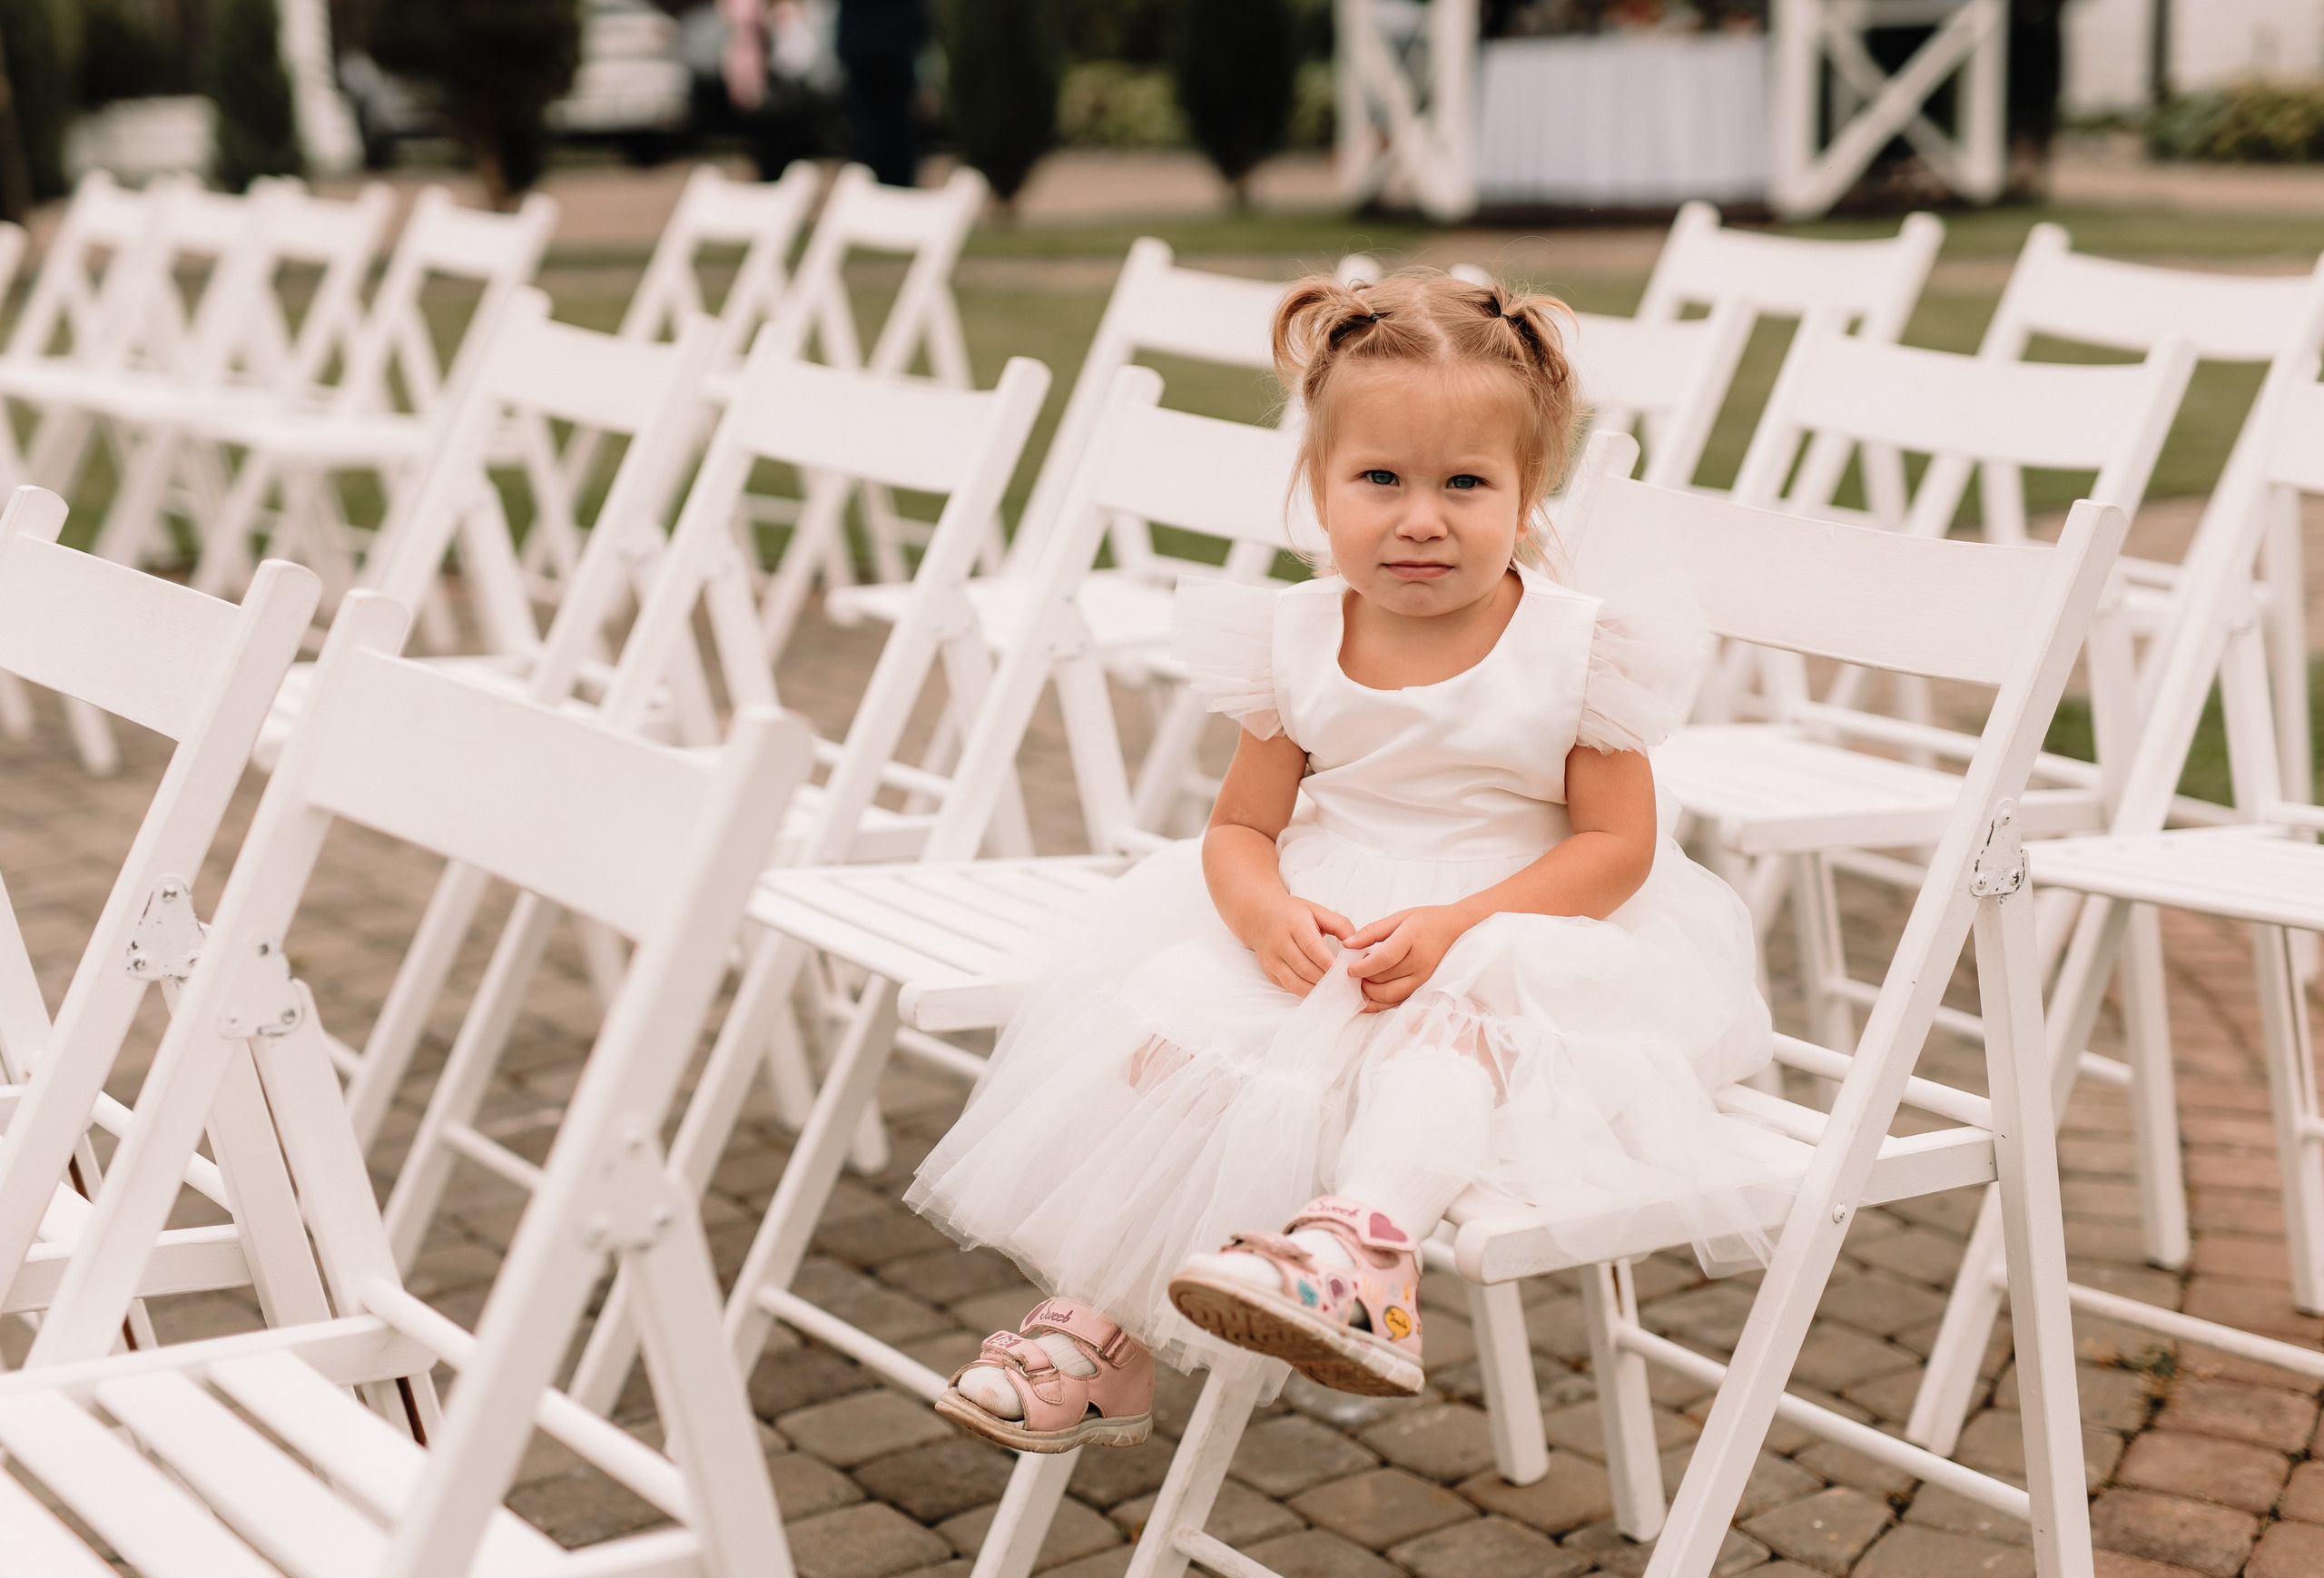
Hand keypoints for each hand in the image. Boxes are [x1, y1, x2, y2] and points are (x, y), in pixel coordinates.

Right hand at [1244, 896, 1355, 995]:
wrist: (1259, 916)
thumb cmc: (1293, 914)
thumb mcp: (1317, 911)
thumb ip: (1340, 925)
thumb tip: (1356, 946)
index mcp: (1294, 924)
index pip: (1312, 947)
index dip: (1329, 963)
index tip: (1345, 972)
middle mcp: (1279, 942)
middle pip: (1305, 968)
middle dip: (1327, 980)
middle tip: (1346, 986)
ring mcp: (1272, 959)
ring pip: (1295, 982)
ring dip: (1317, 989)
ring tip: (1336, 992)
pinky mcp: (1269, 971)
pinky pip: (1289, 987)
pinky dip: (1306, 992)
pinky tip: (1320, 992)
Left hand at [1343, 905, 1472, 1012]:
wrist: (1453, 928)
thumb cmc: (1424, 920)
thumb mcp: (1398, 917)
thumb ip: (1372, 931)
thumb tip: (1347, 944)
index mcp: (1412, 938)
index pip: (1385, 958)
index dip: (1364, 967)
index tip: (1348, 968)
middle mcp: (1419, 961)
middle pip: (1385, 979)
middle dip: (1363, 980)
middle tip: (1351, 973)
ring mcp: (1422, 977)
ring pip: (1390, 994)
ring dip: (1370, 993)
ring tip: (1358, 983)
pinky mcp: (1422, 986)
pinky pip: (1399, 1001)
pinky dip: (1381, 1003)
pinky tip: (1367, 999)